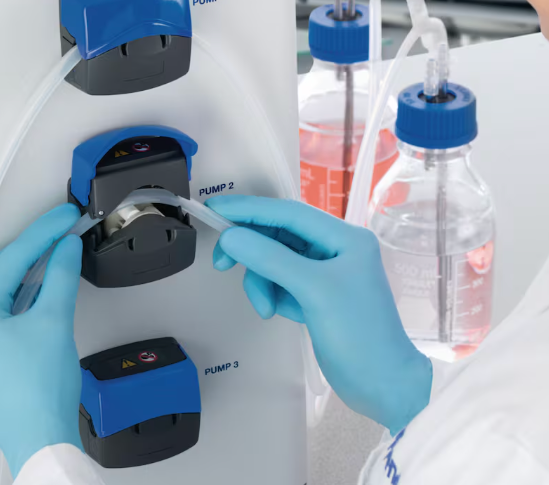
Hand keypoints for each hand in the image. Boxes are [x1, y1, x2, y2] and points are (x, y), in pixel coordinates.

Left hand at [0, 204, 84, 476]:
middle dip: (28, 255)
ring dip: (21, 283)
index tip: (64, 219)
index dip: (42, 234)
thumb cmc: (41, 392)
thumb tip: (65, 249)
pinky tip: (35, 303)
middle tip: (59, 235)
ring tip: (50, 263)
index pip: (10, 261)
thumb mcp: (55, 322)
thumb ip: (59, 277)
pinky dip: (15, 310)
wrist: (40, 442)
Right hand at [207, 195, 431, 434]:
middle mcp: (335, 249)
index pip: (287, 212)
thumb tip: (229, 236)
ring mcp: (325, 273)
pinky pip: (280, 281)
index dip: (248, 209)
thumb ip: (269, 258)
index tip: (213, 208)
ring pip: (274, 260)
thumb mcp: (313, 290)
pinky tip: (278, 312)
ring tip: (265, 308)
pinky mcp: (315, 295)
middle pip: (278, 235)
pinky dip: (272, 294)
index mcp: (344, 237)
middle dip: (251, 251)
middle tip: (221, 263)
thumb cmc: (359, 335)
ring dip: (261, 281)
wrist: (382, 386)